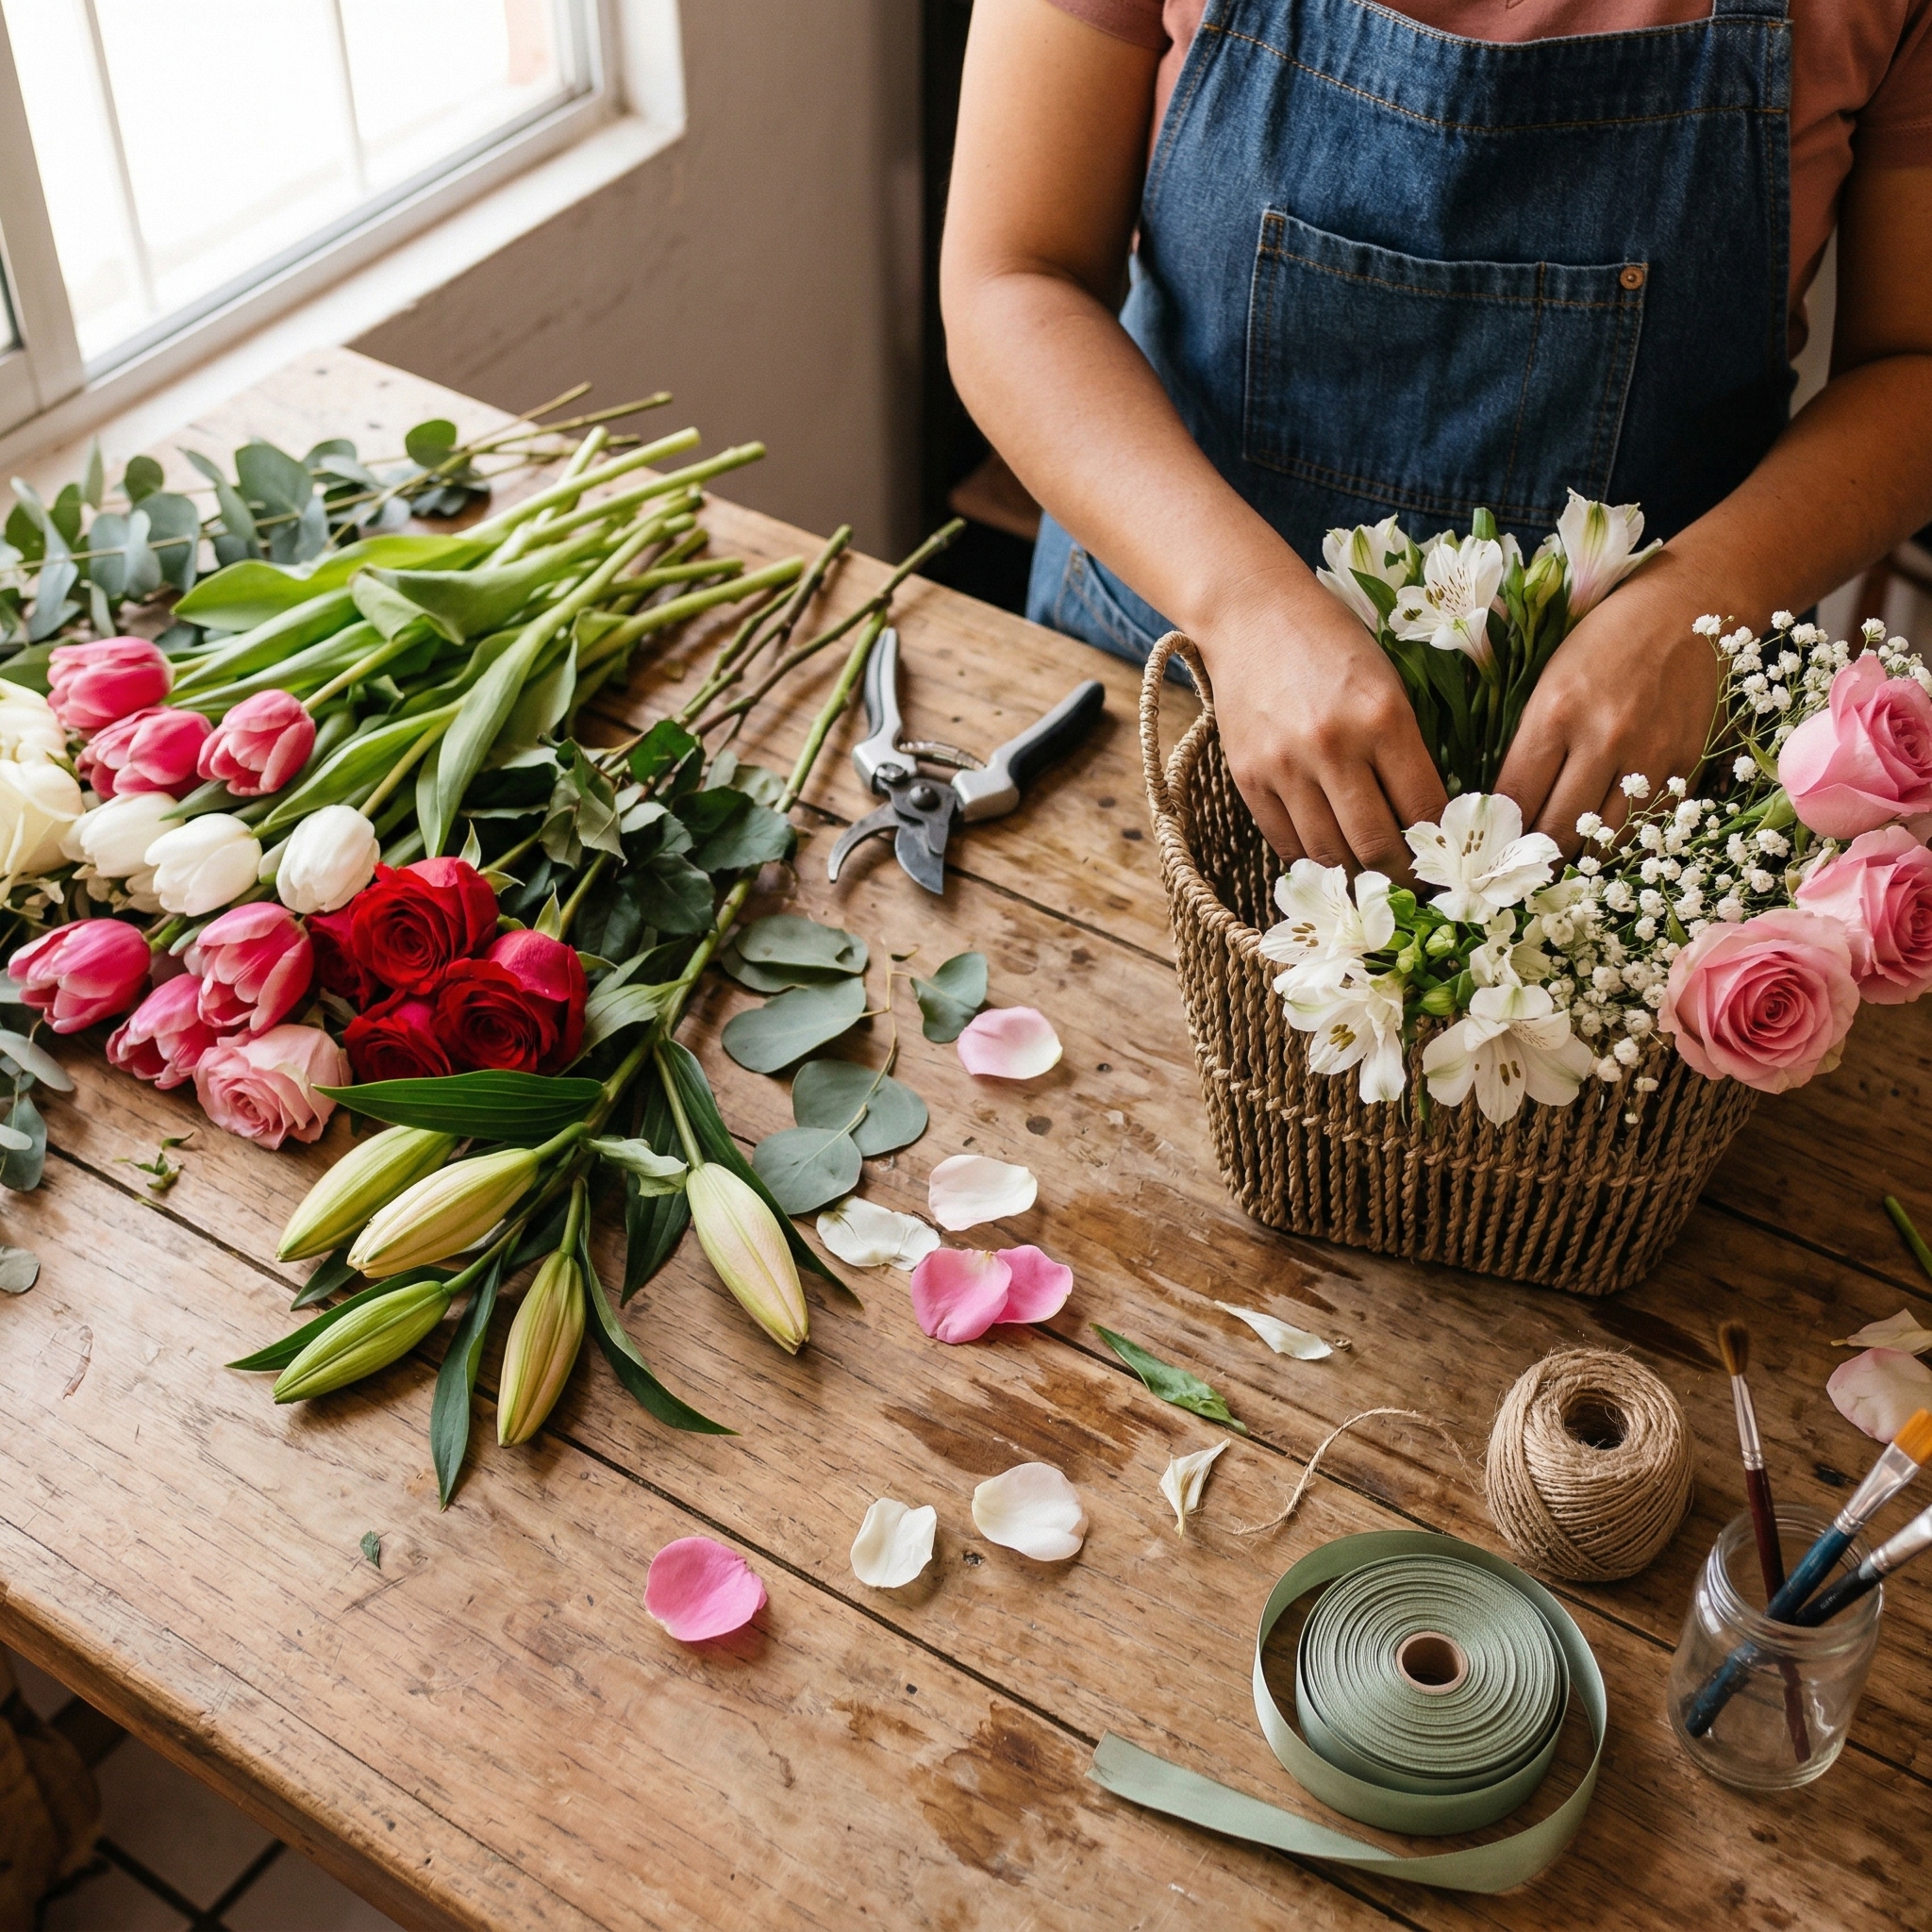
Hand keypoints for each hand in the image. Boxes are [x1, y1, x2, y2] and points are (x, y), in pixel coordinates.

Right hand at [1197, 576, 1447, 876]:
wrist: (1251, 613)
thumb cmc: (1332, 641)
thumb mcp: (1388, 681)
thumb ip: (1407, 747)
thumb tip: (1427, 820)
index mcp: (1384, 717)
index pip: (1424, 808)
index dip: (1442, 848)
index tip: (1450, 864)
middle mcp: (1334, 746)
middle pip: (1377, 844)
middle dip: (1403, 878)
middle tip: (1416, 889)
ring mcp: (1286, 766)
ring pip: (1329, 853)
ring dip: (1358, 879)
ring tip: (1375, 885)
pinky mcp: (1249, 778)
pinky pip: (1286, 842)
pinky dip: (1312, 862)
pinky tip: (1331, 864)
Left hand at [1495, 565, 1721, 849]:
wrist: (1690, 604)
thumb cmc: (1605, 638)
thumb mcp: (1549, 678)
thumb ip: (1530, 740)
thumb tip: (1505, 804)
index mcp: (1556, 712)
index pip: (1515, 797)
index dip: (1498, 831)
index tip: (1488, 847)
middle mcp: (1603, 738)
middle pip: (1557, 829)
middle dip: (1533, 855)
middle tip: (1519, 867)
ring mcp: (1650, 754)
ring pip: (1605, 839)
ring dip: (1578, 855)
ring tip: (1558, 859)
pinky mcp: (1686, 763)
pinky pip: (1648, 826)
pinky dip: (1622, 840)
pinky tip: (1603, 840)